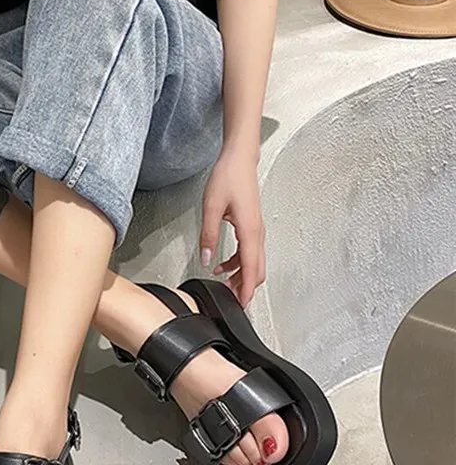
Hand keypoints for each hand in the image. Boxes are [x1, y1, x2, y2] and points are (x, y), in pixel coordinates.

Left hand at [199, 149, 265, 306]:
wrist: (239, 160)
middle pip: (257, 269)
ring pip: (254, 262)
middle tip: (231, 300)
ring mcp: (256, 230)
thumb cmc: (228, 178)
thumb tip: (206, 258)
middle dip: (245, 287)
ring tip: (223, 284)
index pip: (252, 268)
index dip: (248, 290)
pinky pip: (249, 252)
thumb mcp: (211, 207)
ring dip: (241, 275)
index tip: (243, 305)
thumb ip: (208, 235)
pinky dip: (238, 263)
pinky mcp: (251, 226)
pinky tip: (222, 265)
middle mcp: (257, 233)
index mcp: (250, 230)